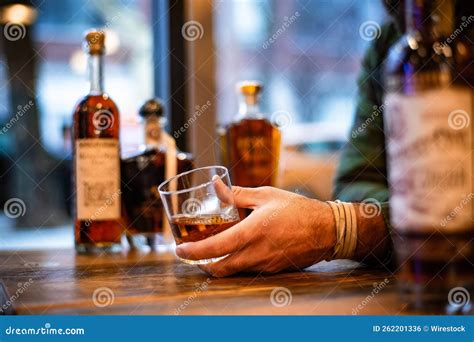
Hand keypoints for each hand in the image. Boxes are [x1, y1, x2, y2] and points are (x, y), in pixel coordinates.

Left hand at [175, 184, 335, 276]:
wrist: (327, 230)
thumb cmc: (297, 209)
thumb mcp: (266, 195)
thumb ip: (237, 194)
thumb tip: (216, 185)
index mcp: (252, 232)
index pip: (215, 248)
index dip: (193, 252)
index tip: (179, 249)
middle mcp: (256, 254)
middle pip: (219, 269)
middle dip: (201, 264)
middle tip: (192, 254)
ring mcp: (264, 265)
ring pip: (233, 271)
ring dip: (218, 264)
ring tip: (212, 250)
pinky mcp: (272, 270)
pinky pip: (248, 270)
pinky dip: (236, 263)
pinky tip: (237, 250)